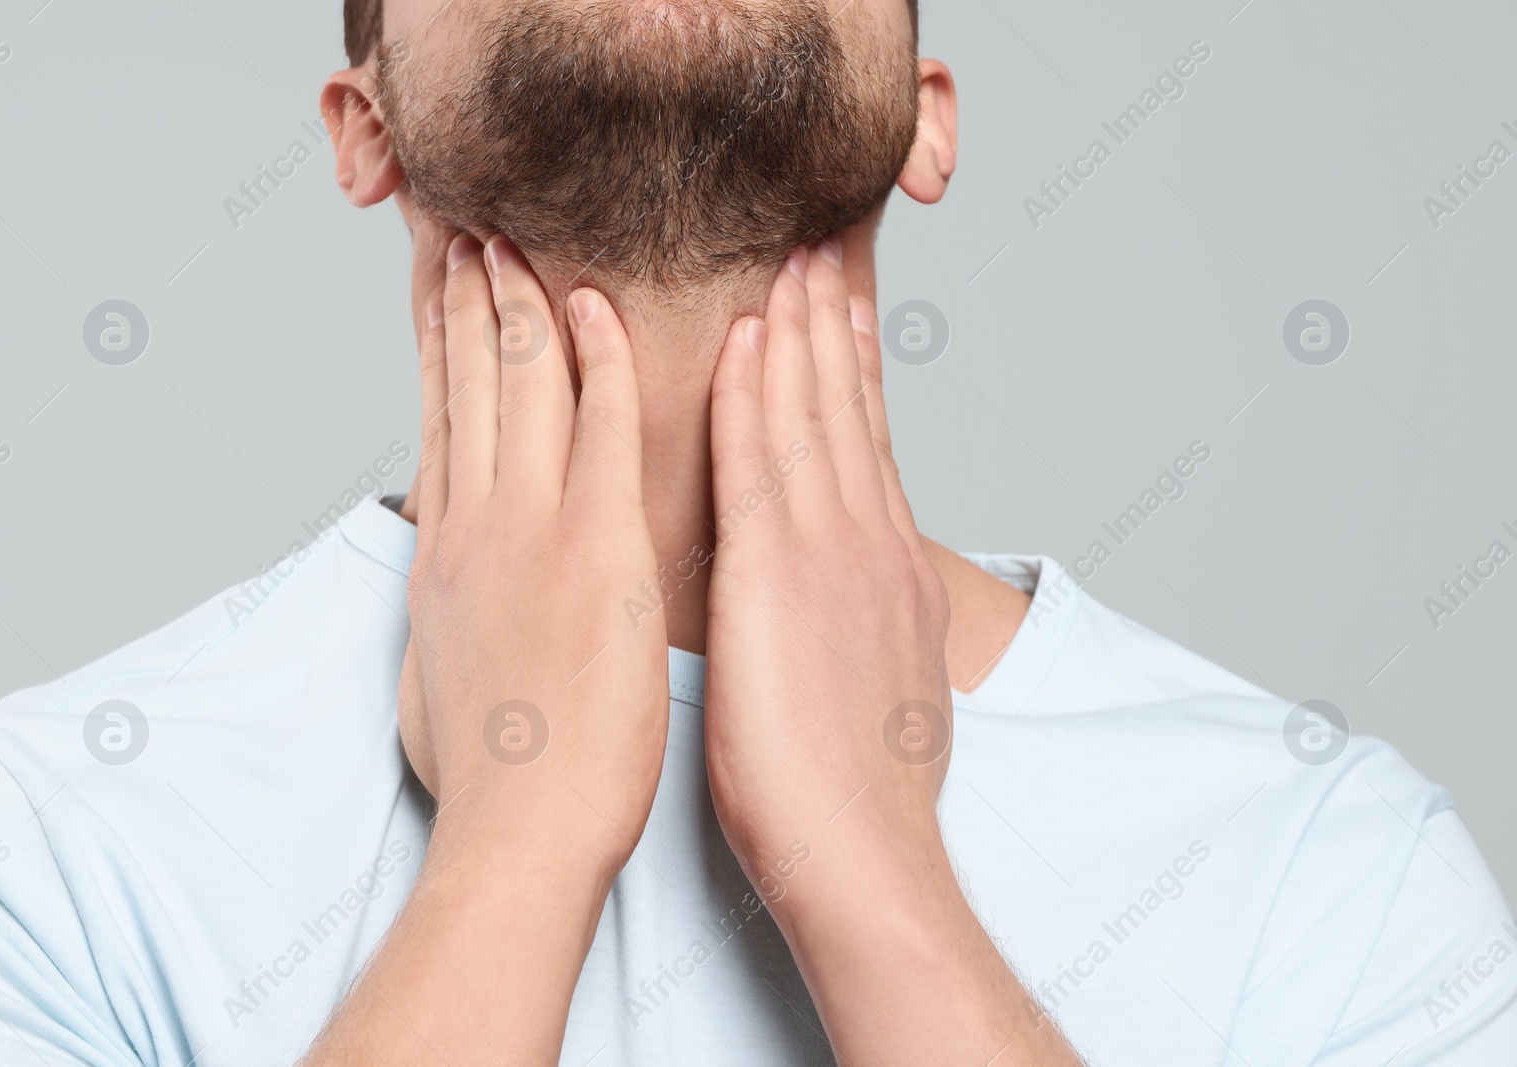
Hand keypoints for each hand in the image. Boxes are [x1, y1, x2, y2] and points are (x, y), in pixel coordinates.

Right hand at [398, 232, 668, 871]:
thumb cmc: (488, 776)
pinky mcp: (597, 546)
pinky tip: (596, 307)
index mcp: (441, 553)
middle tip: (470, 234)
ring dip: (519, 302)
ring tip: (515, 240)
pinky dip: (599, 357)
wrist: (517, 832)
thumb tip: (443, 593)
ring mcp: (530, 528)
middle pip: (467, 382)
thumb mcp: (434, 677)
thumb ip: (443, 615)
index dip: (437, 345)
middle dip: (469, 298)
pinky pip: (601, 425)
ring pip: (521, 383)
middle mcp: (473, 523)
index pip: (437, 419)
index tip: (439, 290)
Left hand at [704, 241, 952, 888]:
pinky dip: (754, 390)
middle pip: (849, 407)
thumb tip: (853, 613)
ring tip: (793, 258)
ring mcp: (832, 551)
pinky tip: (744, 336)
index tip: (840, 311)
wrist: (865, 856)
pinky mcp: (781, 575)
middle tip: (824, 249)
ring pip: (811, 413)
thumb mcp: (882, 687)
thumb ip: (864, 626)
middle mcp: (868, 542)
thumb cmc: (859, 796)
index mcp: (886, 568)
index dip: (853, 370)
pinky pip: (762, 457)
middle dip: (833, 322)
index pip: (866, 444)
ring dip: (798, 329)